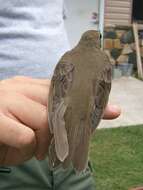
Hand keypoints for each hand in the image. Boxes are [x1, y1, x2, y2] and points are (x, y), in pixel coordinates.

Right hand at [0, 76, 120, 165]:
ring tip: (36, 148)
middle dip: (62, 129)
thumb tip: (105, 114)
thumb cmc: (10, 131)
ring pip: (45, 120)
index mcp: (28, 85)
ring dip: (44, 141)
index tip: (111, 111)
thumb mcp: (38, 121)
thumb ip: (62, 116)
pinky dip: (28, 147)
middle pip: (57, 105)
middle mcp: (18, 87)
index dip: (84, 103)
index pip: (63, 89)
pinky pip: (26, 136)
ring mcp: (6, 100)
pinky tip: (19, 148)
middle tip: (57, 144)